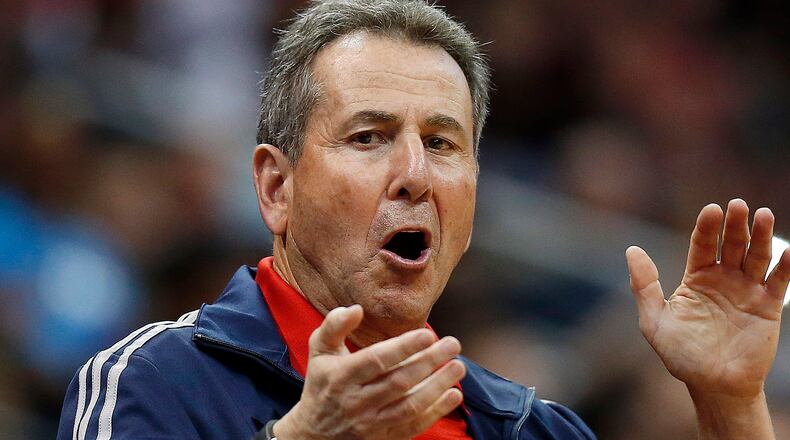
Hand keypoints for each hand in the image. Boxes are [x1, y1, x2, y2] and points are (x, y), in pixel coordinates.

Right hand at [273, 305, 464, 439]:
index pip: (376, 360)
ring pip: (410, 406)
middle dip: (429, 362)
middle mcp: (357, 402)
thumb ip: (334, 325)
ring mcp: (371, 424)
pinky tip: (454, 395)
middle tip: (453, 344)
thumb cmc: (321, 385)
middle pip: (399, 381)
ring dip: (438, 386)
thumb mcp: (319, 351)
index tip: (427, 333)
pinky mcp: (384, 439)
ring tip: (459, 367)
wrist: (313, 435)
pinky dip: (436, 412)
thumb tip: (356, 308)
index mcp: (341, 376)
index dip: (403, 347)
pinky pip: (413, 426)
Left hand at [626, 199, 789, 398]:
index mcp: (696, 278)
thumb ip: (644, 286)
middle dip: (735, 224)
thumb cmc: (681, 355)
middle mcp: (723, 279)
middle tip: (737, 205)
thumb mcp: (654, 322)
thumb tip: (632, 249)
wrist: (713, 385)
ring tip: (764, 215)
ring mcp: (747, 291)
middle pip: (731, 244)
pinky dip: (785, 265)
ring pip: (757, 256)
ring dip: (762, 235)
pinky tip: (788, 249)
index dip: (707, 227)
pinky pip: (779, 281)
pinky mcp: (768, 306)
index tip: (711, 209)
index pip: (702, 245)